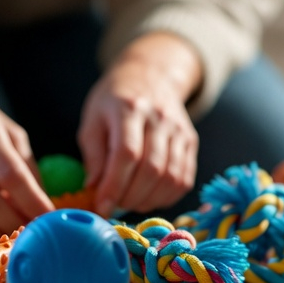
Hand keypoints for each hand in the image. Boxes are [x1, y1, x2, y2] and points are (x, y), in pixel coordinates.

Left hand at [78, 32, 200, 215]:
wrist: (151, 76)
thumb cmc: (114, 100)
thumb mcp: (93, 119)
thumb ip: (93, 154)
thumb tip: (94, 189)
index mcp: (130, 108)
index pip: (127, 153)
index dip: (114, 185)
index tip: (101, 206)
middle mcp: (160, 118)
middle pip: (151, 168)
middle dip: (130, 197)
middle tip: (113, 206)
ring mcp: (179, 130)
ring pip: (171, 177)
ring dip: (148, 200)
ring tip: (129, 202)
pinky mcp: (190, 141)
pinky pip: (184, 179)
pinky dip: (166, 196)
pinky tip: (149, 197)